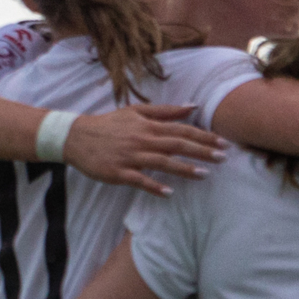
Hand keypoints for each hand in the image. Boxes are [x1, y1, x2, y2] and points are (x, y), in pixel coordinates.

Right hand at [62, 105, 226, 196]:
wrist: (76, 137)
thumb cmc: (108, 124)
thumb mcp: (136, 112)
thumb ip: (165, 110)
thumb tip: (193, 106)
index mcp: (148, 125)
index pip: (181, 129)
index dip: (203, 136)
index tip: (223, 143)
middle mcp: (142, 139)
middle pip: (177, 144)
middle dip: (201, 151)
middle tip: (222, 157)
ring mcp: (130, 157)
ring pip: (162, 162)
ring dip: (184, 168)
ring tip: (204, 175)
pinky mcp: (118, 172)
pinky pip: (139, 180)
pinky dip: (153, 186)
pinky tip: (168, 192)